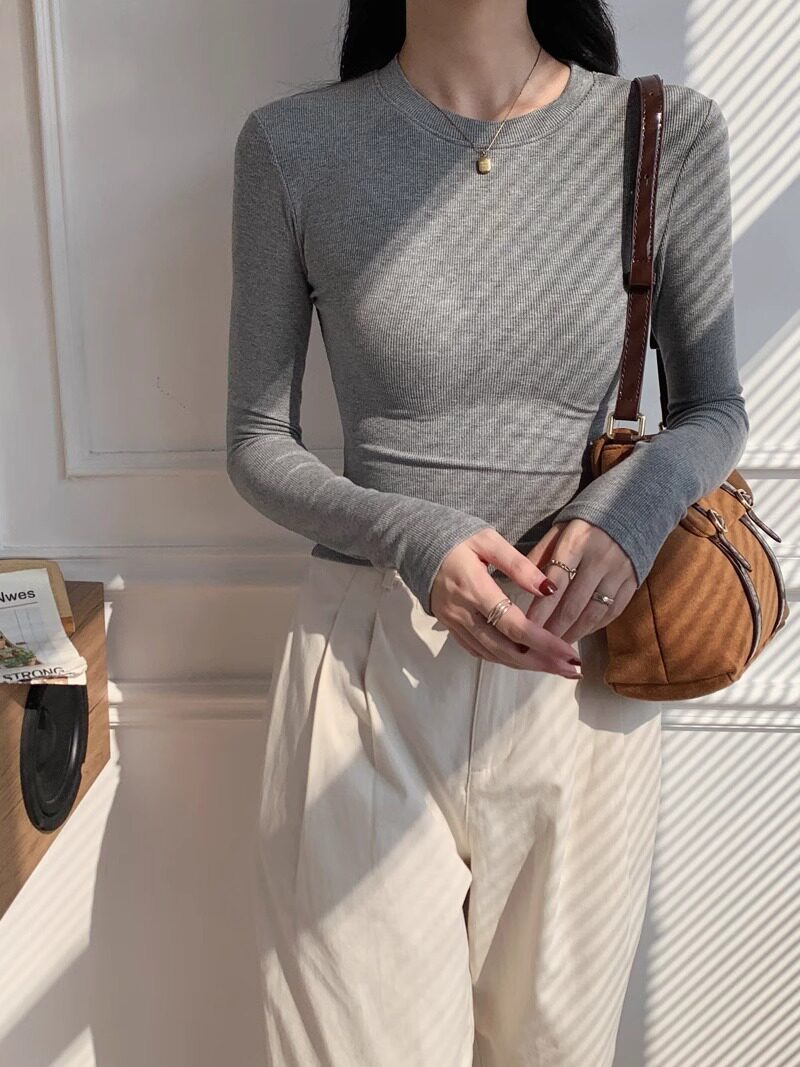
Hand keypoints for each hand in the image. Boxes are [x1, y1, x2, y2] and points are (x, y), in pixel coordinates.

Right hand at [430, 528, 582, 678]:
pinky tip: (525, 659)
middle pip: (506, 650)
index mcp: (474, 589)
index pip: (514, 626)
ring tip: (556, 667)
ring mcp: (454, 624)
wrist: (415, 543)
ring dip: (526, 665)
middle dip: (541, 662)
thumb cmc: (455, 536)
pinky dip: (504, 659)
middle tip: (572, 670)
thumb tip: (549, 589)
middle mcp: (463, 613)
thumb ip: (518, 565)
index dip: (544, 643)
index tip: (570, 652)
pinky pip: (480, 651)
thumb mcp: (488, 540)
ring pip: (493, 656)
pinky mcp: (451, 628)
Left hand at [523, 519, 637, 642]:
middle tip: (537, 645)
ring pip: (594, 612)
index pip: (555, 582)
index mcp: (577, 542)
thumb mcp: (558, 531)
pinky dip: (594, 627)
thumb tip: (518, 584)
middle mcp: (600, 559)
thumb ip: (540, 556)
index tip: (526, 626)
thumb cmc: (584, 525)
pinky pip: (612, 612)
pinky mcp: (634, 582)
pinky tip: (579, 634)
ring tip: (555, 645)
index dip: (541, 608)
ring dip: (573, 633)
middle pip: (574, 603)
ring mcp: (620, 572)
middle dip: (554, 628)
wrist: (631, 510)